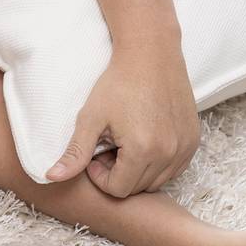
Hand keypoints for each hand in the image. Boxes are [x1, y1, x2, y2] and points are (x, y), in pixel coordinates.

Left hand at [45, 43, 199, 197]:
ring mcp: (185, 147)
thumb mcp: (90, 118)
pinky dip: (158, 163)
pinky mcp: (193, 140)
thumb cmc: (118, 84)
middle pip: (138, 187)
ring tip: (125, 143)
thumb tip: (52, 177)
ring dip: (138, 170)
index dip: (100, 176)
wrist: (150, 54)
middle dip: (119, 174)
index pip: (118, 190)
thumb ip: (75, 153)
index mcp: (143, 150)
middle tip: (109, 146)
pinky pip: (174, 168)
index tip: (95, 154)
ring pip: (157, 181)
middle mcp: (169, 153)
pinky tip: (144, 139)